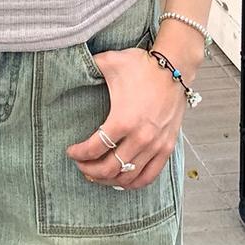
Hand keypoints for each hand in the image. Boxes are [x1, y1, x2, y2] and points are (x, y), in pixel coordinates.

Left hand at [64, 45, 186, 190]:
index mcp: (122, 120)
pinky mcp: (167, 147)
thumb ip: (89, 65)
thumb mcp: (110, 61)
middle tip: (81, 166)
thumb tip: (73, 65)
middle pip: (109, 168)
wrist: (174, 67)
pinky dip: (133, 183)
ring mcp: (155, 145)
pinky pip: (149, 176)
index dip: (79, 154)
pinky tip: (122, 179)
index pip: (94, 149)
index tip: (70, 151)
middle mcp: (139, 138)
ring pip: (128, 177)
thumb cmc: (142, 65)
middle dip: (90, 171)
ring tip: (98, 175)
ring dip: (109, 180)